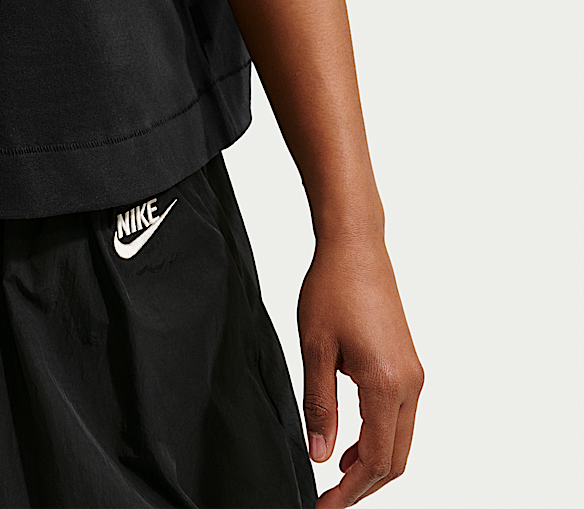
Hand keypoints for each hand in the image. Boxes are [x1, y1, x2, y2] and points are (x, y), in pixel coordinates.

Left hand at [298, 235, 423, 505]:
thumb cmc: (332, 287)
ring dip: (371, 463)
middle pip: (395, 459)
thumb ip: (319, 405)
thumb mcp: (315, 348)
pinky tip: (350, 441)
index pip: (375, 460)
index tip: (324, 506)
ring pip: (400, 440)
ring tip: (335, 475)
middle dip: (363, 486)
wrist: (356, 246)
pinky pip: (399, 418)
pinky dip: (378, 438)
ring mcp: (413, 375)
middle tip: (329, 499)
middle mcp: (410, 385)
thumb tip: (321, 455)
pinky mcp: (409, 365)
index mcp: (386, 383)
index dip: (350, 491)